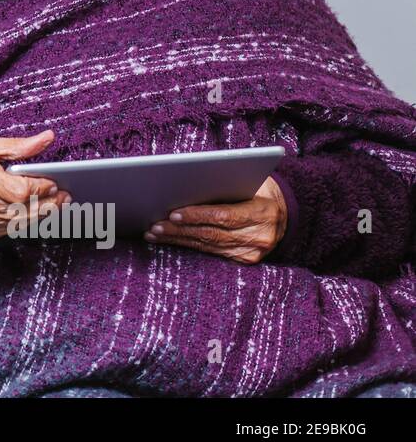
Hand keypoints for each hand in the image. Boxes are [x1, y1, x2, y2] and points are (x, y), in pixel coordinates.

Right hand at [0, 130, 68, 243]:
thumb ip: (19, 145)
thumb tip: (47, 138)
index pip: (21, 191)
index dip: (42, 189)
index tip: (55, 183)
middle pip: (23, 210)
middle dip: (49, 204)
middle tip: (64, 196)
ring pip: (18, 223)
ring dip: (40, 215)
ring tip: (53, 204)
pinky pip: (6, 232)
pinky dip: (22, 223)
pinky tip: (32, 213)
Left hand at [144, 177, 287, 262]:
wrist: (285, 213)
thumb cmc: (259, 189)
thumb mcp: (249, 182)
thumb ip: (225, 184)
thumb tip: (186, 184)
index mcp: (263, 213)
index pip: (224, 216)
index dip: (198, 216)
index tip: (173, 214)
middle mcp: (259, 236)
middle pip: (212, 234)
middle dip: (180, 230)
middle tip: (155, 225)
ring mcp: (252, 251)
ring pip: (208, 245)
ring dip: (179, 239)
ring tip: (155, 233)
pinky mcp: (244, 259)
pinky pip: (211, 251)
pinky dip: (189, 244)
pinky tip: (171, 240)